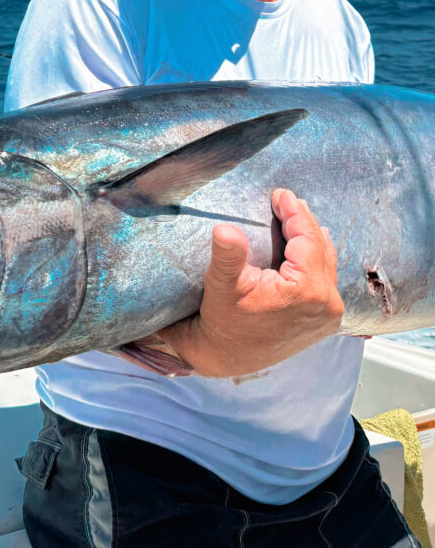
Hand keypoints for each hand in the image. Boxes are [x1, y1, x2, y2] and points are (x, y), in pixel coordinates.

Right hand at [157, 189, 344, 377]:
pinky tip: (304, 248)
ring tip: (296, 218)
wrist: (227, 356)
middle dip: (303, 222)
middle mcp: (328, 304)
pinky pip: (326, 278)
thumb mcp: (222, 284)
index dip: (294, 212)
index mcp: (309, 291)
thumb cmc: (223, 320)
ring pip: (326, 263)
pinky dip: (315, 258)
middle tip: (286, 201)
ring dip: (311, 239)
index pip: (307, 238)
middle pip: (321, 248)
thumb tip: (225, 229)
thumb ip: (228, 255)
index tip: (281, 194)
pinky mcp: (324, 321)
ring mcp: (329, 315)